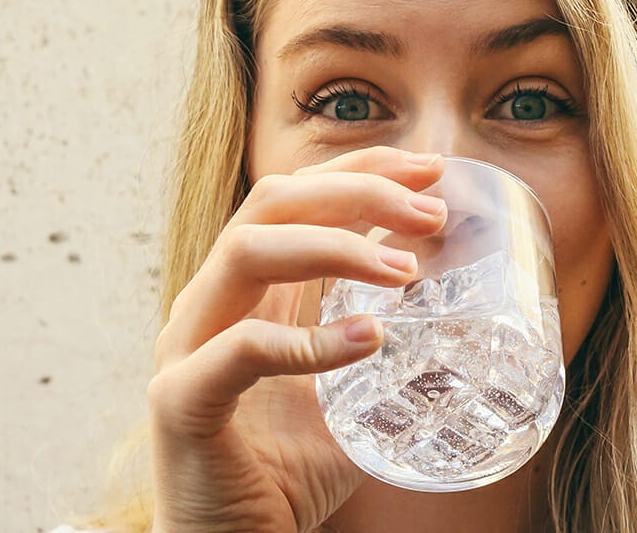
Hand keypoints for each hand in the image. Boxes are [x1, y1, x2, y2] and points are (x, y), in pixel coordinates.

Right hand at [147, 147, 446, 532]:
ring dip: (336, 248)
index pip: (296, 197)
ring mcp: (187, 346)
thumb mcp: (346, 390)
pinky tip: (368, 339)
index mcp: (246, 289)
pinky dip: (307, 340)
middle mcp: (211, 301)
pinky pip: (241, 350)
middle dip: (357, 192)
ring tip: (407, 271)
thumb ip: (377, 343)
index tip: (429, 169)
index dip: (360, 169)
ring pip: (247, 252)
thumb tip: (455, 313)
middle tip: (430, 212)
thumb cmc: (287, 466)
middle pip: (272, 204)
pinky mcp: (182, 401)